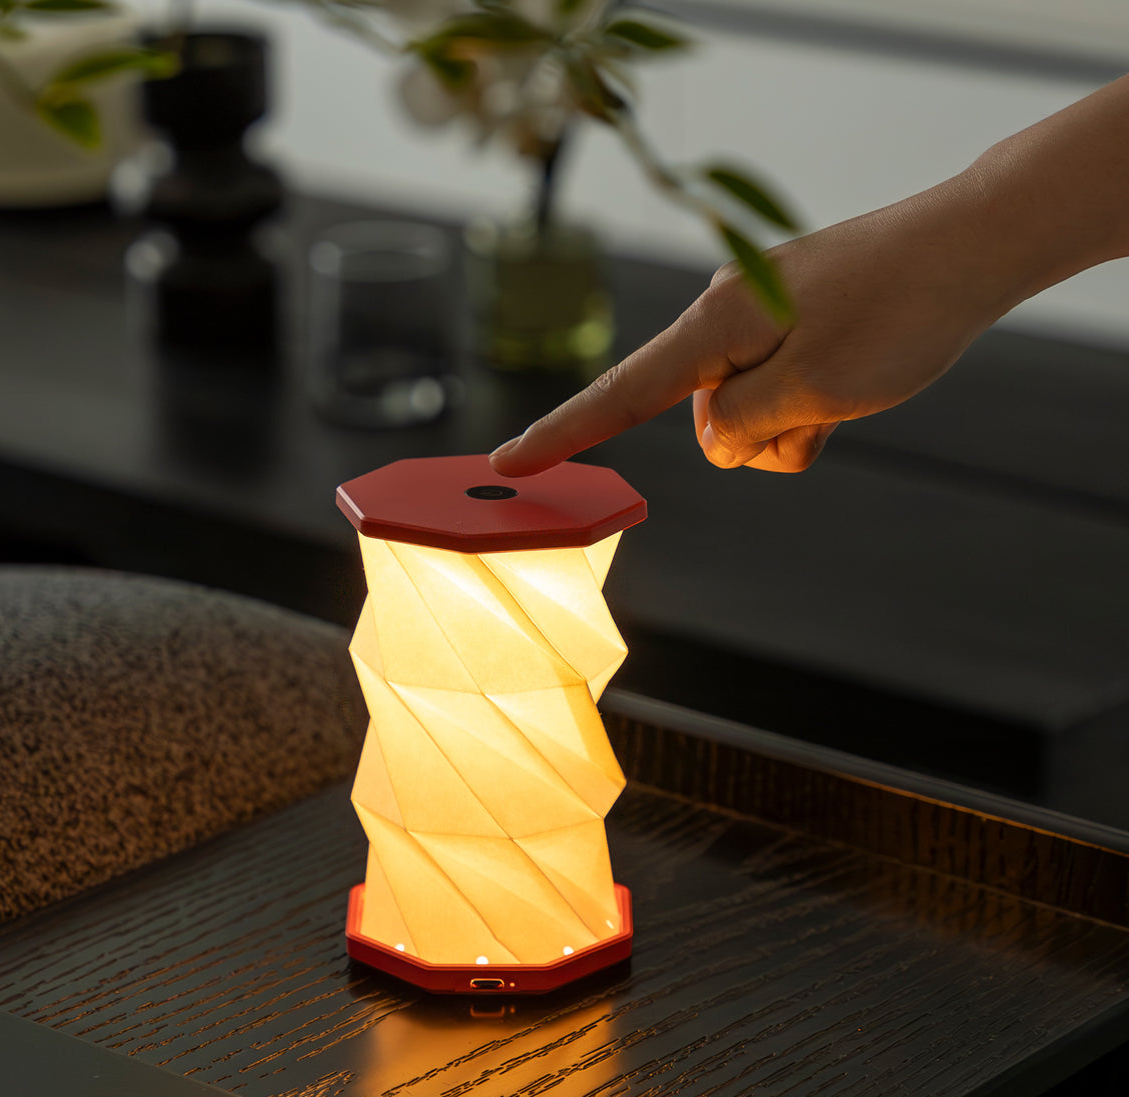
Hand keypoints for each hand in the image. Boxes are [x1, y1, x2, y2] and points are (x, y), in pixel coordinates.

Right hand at [489, 172, 1009, 474]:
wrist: (971, 247)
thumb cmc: (898, 314)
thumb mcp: (814, 391)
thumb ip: (742, 426)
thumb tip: (714, 435)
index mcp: (715, 330)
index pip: (620, 396)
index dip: (561, 435)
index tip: (509, 464)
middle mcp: (725, 322)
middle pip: (709, 419)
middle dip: (762, 435)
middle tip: (830, 400)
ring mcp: (759, 323)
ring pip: (751, 415)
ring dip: (797, 421)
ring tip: (853, 381)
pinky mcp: (791, 327)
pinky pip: (781, 394)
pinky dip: (812, 406)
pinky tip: (855, 378)